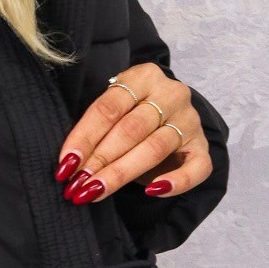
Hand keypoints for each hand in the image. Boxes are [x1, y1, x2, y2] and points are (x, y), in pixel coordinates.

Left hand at [51, 63, 212, 202]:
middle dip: (100, 159)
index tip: (66, 164)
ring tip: (97, 191)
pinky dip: (176, 181)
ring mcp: (189, 120)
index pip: (108, 108)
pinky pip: (196, 168)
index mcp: (143, 76)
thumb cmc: (129, 111)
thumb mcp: (113, 106)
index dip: (84, 137)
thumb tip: (69, 163)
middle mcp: (171, 94)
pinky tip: (152, 191)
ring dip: (122, 173)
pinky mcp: (202, 145)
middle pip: (131, 129)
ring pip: (155, 148)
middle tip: (78, 184)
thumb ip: (97, 126)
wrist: (166, 111)